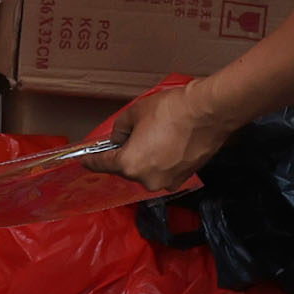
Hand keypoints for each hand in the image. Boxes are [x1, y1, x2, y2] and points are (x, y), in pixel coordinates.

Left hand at [87, 86, 227, 192]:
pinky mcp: (184, 178)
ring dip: (145, 158)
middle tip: (129, 137)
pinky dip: (162, 161)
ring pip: (147, 171)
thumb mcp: (135, 112)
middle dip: (125, 155)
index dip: (92, 161)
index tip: (86, 161)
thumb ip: (120, 129)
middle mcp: (147, 180)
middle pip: (127, 169)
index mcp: (129, 165)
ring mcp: (167, 181)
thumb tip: (119, 138)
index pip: (103, 165)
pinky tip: (167, 143)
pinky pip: (164, 170)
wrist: (208, 113)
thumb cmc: (171, 111)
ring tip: (154, 136)